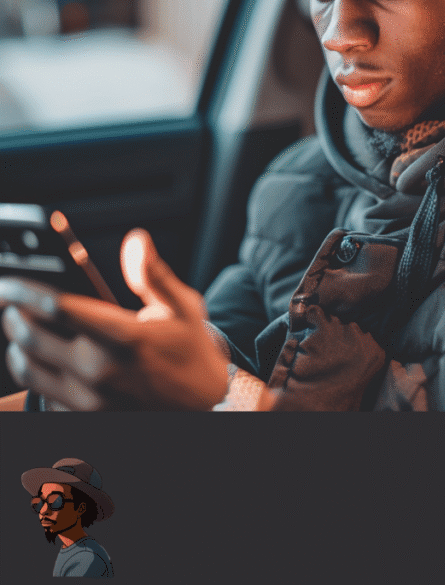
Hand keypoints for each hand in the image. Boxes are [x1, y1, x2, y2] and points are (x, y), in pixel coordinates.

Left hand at [0, 229, 230, 410]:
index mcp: (124, 337)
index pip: (58, 308)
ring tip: (19, 329)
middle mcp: (101, 371)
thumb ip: (153, 273)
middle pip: (32, 337)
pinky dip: (37, 376)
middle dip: (14, 314)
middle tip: (10, 302)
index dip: (25, 291)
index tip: (8, 282)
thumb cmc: (191, 352)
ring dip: (17, 346)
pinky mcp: (86, 420)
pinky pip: (44, 397)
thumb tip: (135, 241)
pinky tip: (42, 361)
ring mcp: (91, 401)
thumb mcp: (183, 307)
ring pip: (29, 370)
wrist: (207, 407)